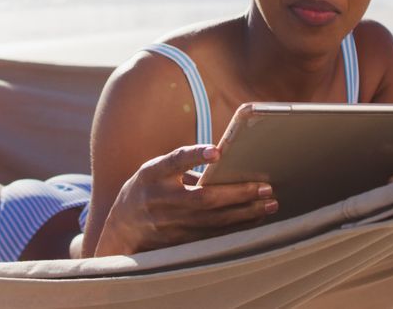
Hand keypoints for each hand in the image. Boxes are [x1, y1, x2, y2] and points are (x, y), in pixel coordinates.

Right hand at [95, 144, 276, 255]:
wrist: (123, 226)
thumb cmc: (148, 188)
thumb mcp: (155, 171)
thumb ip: (183, 167)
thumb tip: (225, 162)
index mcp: (152, 174)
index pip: (174, 161)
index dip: (194, 156)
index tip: (216, 151)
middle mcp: (160, 199)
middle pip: (203, 198)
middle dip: (238, 193)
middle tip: (266, 187)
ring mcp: (168, 223)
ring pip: (213, 220)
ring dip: (244, 213)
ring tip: (269, 204)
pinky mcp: (178, 241)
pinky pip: (212, 236)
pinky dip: (236, 228)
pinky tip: (255, 220)